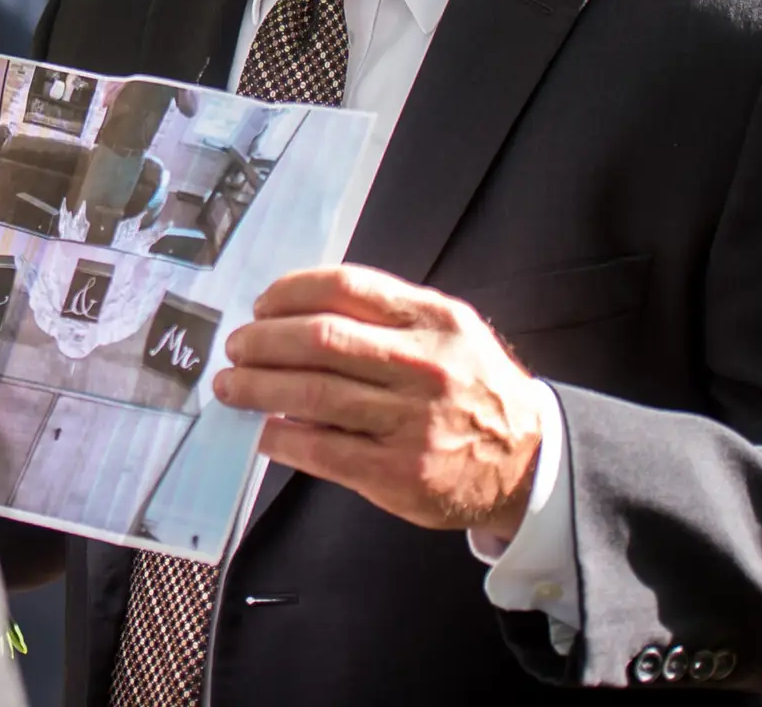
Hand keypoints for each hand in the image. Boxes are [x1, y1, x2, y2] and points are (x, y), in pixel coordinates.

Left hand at [213, 263, 542, 537]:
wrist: (529, 462)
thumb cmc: (473, 387)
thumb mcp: (448, 332)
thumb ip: (385, 316)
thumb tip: (294, 314)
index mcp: (434, 320)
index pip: (345, 288)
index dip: (291, 292)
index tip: (262, 304)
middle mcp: (425, 366)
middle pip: (319, 340)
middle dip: (262, 341)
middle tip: (236, 347)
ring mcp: (412, 422)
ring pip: (312, 394)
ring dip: (257, 387)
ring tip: (232, 385)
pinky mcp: (399, 473)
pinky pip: (321, 450)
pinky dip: (280, 438)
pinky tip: (263, 431)